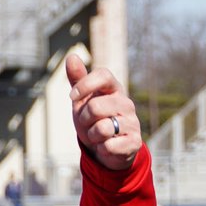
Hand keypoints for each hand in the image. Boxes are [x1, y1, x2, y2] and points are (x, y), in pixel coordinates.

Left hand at [67, 50, 141, 171]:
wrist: (107, 148)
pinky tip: (107, 146)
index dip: (85, 84)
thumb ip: (78, 79)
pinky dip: (101, 148)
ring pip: (102, 128)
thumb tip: (71, 56)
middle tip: (88, 123)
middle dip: (84, 119)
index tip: (72, 96)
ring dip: (92, 136)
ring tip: (98, 135)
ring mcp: (133, 122)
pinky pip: (108, 146)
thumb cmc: (93, 119)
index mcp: (114, 90)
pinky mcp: (134, 142)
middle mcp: (126, 103)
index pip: (103, 75)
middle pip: (95, 107)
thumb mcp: (82, 100)